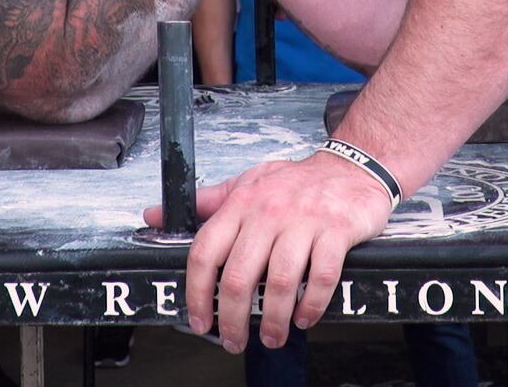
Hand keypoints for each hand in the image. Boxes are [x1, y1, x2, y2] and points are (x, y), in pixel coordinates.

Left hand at [145, 151, 393, 351]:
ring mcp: (304, 221)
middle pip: (239, 276)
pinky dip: (311, 305)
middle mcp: (269, 212)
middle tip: (234, 341)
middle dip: (233, 319)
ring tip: (273, 336)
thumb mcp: (247, 184)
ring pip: (280, 283)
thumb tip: (154, 214)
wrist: (353, 166)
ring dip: (274, 320)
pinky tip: (304, 318)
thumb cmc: (297, 182)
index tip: (200, 321)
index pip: (205, 252)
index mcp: (241, 203)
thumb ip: (206, 203)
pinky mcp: (336, 231)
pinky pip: (322, 277)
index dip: (197, 294)